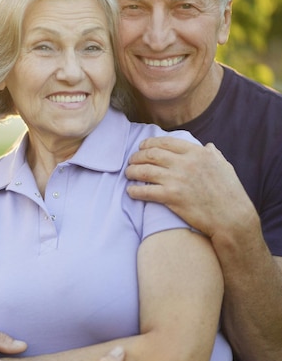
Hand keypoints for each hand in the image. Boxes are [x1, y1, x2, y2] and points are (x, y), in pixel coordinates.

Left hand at [126, 137, 256, 241]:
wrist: (232, 218)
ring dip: (132, 171)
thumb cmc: (230, 193)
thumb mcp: (224, 167)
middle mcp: (185, 163)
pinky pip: (146, 191)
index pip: (166, 142)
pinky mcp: (172, 197)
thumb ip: (214, 154)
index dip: (150, 143)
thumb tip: (209, 147)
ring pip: (145, 171)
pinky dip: (134, 190)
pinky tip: (130, 191)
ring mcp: (177, 180)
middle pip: (152, 154)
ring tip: (128, 173)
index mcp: (197, 153)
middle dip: (137, 156)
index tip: (142, 146)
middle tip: (132, 160)